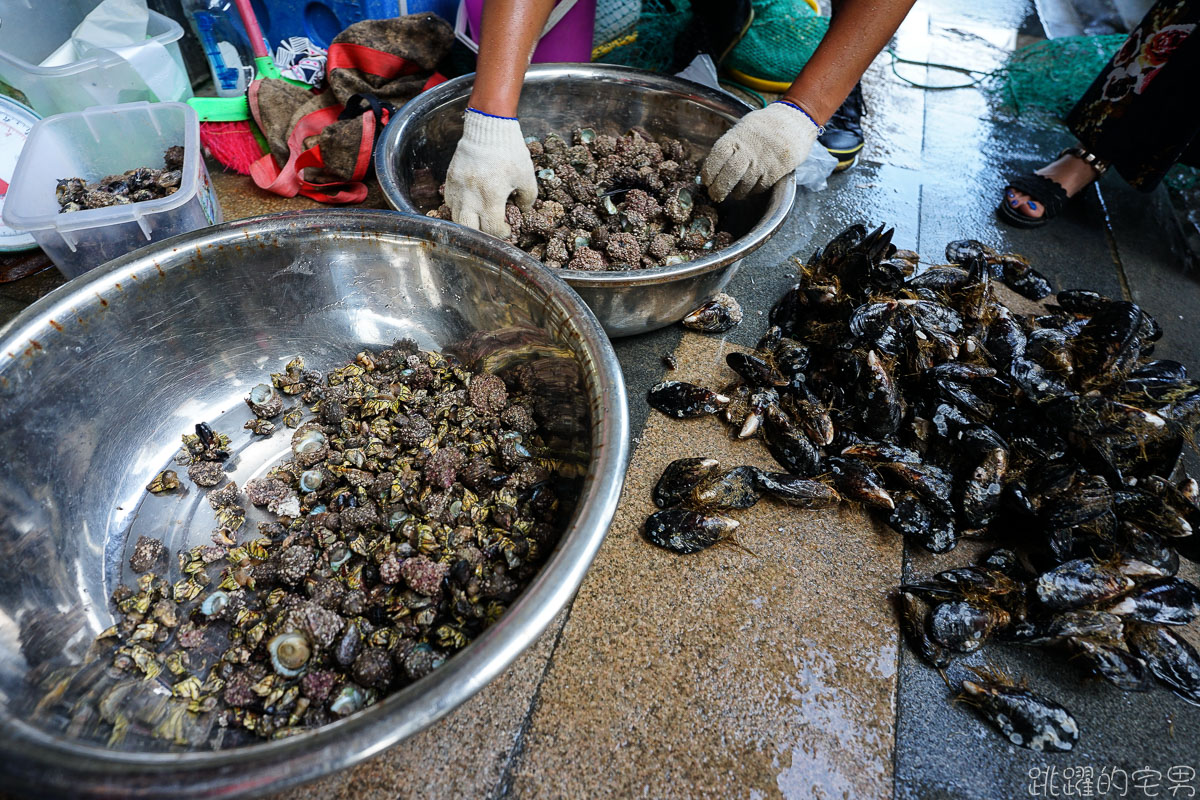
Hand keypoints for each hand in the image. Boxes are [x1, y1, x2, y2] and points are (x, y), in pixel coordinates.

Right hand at [445, 109, 537, 237]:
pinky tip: (470, 203)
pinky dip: (459, 207)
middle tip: (491, 228)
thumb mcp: (526, 176)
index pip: (491, 230)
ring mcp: (458, 188)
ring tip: (480, 218)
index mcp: (490, 198)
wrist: (488, 126)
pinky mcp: (450, 179)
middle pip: (469, 230)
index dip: (501, 234)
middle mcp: (470, 197)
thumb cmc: (510, 151)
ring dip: (469, 222)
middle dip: (482, 234)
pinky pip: (450, 201)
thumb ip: (527, 198)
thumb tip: (524, 211)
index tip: (507, 229)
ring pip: (456, 218)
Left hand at [701, 102, 820, 201]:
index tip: (706, 181)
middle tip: (716, 195)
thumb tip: (713, 165)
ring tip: (733, 193)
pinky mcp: (775, 172)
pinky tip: (750, 188)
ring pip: (743, 185)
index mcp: (736, 137)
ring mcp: (762, 162)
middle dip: (719, 189)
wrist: (795, 121)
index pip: (716, 157)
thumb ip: (730, 144)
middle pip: (728, 175)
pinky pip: (759, 188)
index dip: (709, 172)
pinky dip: (752, 191)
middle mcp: (748, 150)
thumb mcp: (744, 127)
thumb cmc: (765, 125)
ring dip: (736, 193)